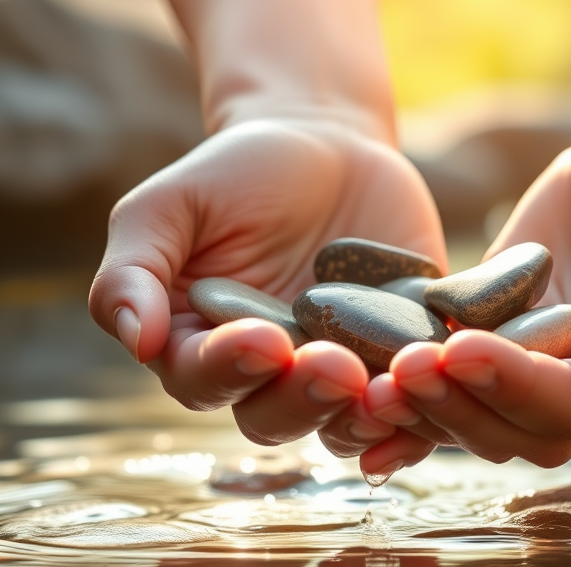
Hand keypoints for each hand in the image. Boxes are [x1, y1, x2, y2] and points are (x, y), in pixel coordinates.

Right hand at [88, 117, 445, 453]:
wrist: (327, 145)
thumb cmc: (238, 172)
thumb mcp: (171, 204)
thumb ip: (136, 266)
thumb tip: (135, 337)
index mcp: (201, 345)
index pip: (202, 378)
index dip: (228, 369)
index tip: (261, 340)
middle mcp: (266, 375)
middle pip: (273, 417)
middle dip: (303, 399)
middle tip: (335, 366)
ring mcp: (335, 372)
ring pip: (340, 425)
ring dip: (362, 419)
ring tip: (386, 390)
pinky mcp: (395, 359)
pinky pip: (406, 403)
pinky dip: (418, 413)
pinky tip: (435, 393)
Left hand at [361, 125, 570, 473]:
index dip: (518, 386)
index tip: (465, 347)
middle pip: (518, 431)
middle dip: (459, 404)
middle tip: (405, 366)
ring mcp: (534, 379)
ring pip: (475, 422)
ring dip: (424, 409)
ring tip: (374, 378)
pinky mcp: (490, 353)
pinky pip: (449, 391)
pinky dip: (408, 409)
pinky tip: (363, 405)